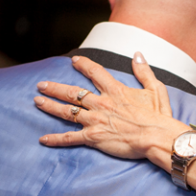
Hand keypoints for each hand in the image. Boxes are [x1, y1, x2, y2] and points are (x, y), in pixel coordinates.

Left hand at [34, 54, 187, 164]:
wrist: (156, 136)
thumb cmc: (158, 116)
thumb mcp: (155, 89)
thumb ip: (144, 72)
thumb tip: (137, 55)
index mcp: (115, 91)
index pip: (95, 73)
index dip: (83, 65)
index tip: (74, 60)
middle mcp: (101, 103)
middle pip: (73, 92)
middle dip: (55, 88)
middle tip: (42, 85)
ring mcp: (95, 120)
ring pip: (66, 112)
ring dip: (50, 106)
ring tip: (38, 101)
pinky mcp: (93, 137)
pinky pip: (70, 137)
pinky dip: (56, 139)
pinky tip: (43, 139)